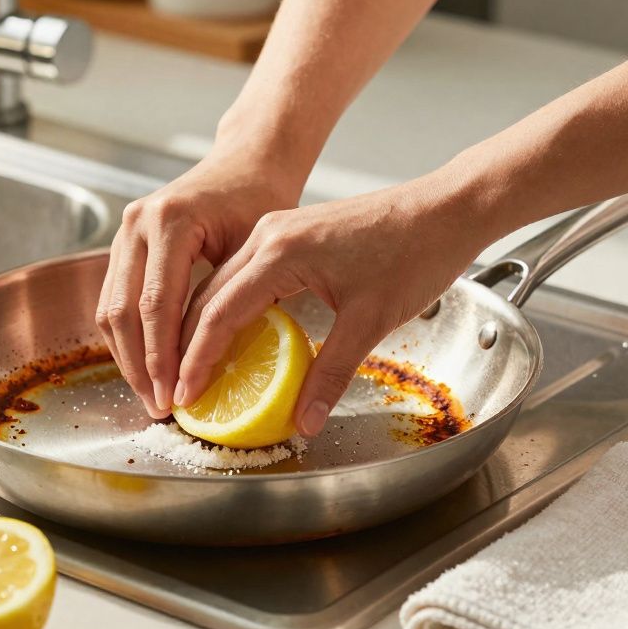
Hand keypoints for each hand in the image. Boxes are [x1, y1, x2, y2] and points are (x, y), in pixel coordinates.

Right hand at [96, 151, 302, 417]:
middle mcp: (139, 223)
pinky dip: (128, 337)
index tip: (175, 396)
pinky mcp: (125, 242)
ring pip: (110, 308)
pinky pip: (115, 298)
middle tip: (159, 408)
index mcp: (173, 220)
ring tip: (152, 395)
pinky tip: (148, 366)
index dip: (162, 358)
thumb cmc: (265, 196)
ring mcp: (126, 230)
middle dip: (139, 366)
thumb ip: (249, 303)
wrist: (248, 159)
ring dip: (128, 357)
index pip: (157, 305)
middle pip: (123, 311)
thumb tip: (254, 369)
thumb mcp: (263, 247)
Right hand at [174, 179, 488, 435]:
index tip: (186, 393)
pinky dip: (230, 305)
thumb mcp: (371, 321)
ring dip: (204, 323)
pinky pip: (246, 273)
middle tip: (179, 388)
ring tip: (196, 366)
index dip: (197, 358)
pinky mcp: (292, 232)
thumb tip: (306, 420)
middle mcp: (269, 234)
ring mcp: (278, 229)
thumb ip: (331, 373)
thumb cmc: (417, 252)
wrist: (448, 208)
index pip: (218, 313)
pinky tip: (235, 332)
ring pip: (223, 282)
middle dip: (187, 344)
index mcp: (280, 252)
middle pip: (209, 295)